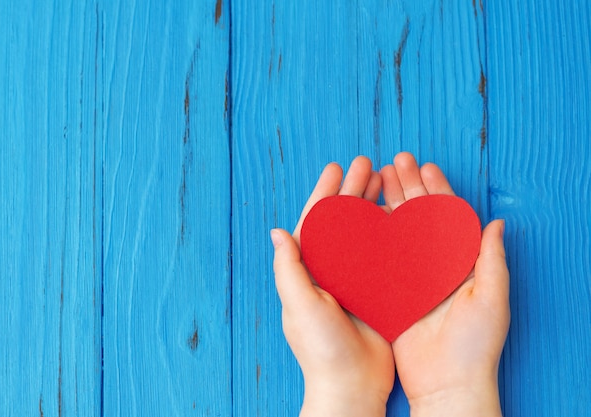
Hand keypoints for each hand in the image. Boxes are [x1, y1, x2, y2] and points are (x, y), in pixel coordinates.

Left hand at [271, 156, 394, 416]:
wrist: (351, 386)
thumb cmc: (320, 349)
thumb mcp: (300, 306)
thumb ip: (289, 269)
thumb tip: (278, 231)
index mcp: (309, 270)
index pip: (315, 222)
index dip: (325, 193)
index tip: (337, 167)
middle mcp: (331, 270)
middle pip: (342, 221)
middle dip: (353, 191)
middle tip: (369, 163)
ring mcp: (355, 279)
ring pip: (365, 232)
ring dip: (373, 205)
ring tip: (387, 179)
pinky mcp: (377, 290)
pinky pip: (384, 254)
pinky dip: (391, 232)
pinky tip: (403, 215)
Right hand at [381, 153, 509, 416]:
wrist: (447, 383)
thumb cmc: (475, 344)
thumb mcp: (492, 298)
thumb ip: (492, 259)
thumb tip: (497, 222)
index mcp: (459, 262)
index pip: (447, 216)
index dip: (437, 189)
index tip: (425, 166)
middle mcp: (433, 265)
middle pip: (419, 217)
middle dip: (409, 186)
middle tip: (396, 161)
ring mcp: (409, 277)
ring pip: (397, 231)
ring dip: (389, 203)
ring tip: (378, 177)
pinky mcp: (389, 292)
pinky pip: (380, 258)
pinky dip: (372, 235)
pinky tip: (363, 216)